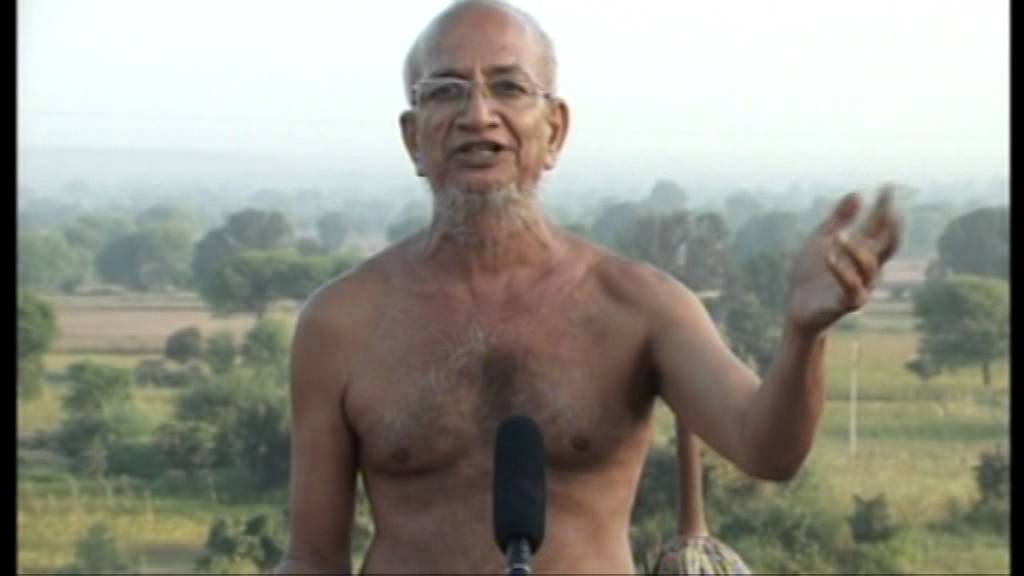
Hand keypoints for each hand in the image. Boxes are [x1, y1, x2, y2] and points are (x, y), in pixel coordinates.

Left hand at [785, 185, 901, 334]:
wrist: (796, 305)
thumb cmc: (810, 273)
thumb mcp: (821, 240)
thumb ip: (839, 219)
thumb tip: (857, 193)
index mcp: (861, 251)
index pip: (879, 226)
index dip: (884, 207)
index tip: (887, 186)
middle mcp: (867, 268)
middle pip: (888, 246)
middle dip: (891, 228)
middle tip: (890, 210)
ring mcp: (860, 285)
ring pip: (870, 267)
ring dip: (855, 251)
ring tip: (839, 236)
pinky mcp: (847, 302)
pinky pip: (851, 288)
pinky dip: (841, 271)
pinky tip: (829, 256)